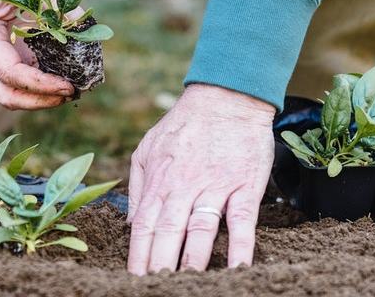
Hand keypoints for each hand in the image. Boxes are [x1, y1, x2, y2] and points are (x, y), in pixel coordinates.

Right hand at [0, 0, 75, 109]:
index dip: (41, 84)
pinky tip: (63, 77)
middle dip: (39, 101)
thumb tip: (85, 27)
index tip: (69, 85)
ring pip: (10, 92)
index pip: (9, 72)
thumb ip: (56, 1)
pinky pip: (18, 80)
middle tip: (71, 93)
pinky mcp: (1, 57)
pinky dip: (40, 85)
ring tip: (71, 88)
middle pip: (5, 94)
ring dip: (40, 97)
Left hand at [127, 84, 274, 273]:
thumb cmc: (185, 124)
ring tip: (187, 284)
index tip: (134, 279)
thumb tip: (130, 224)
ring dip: (193, 261)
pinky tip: (236, 269)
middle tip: (155, 287)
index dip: (138, 255)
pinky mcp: (245, 185)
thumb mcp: (148, 148)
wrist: (225, 96)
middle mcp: (184, 186)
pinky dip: (240, 247)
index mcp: (159, 180)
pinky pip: (242, 221)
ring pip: (200, 230)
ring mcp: (215, 186)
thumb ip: (139, 187)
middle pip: (168, 233)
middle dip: (160, 265)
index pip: (143, 225)